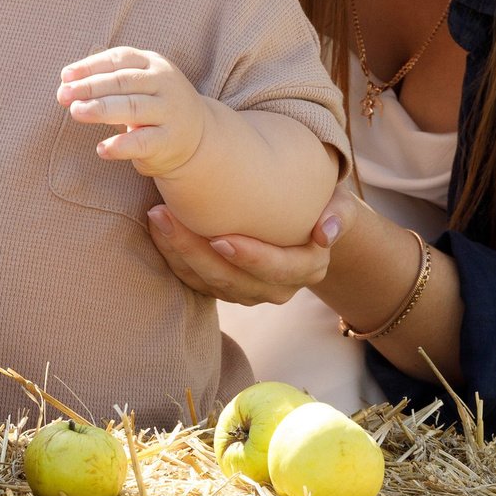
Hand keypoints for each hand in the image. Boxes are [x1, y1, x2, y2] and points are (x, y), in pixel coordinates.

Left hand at [56, 45, 209, 179]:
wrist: (199, 136)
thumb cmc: (154, 103)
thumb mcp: (138, 83)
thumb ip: (108, 78)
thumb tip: (67, 79)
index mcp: (154, 64)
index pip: (119, 59)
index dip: (90, 66)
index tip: (65, 77)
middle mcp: (164, 84)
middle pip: (123, 82)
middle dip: (90, 87)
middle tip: (63, 95)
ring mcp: (169, 112)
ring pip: (132, 108)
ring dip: (101, 109)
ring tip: (76, 112)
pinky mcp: (169, 141)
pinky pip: (143, 142)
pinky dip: (121, 145)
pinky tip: (101, 149)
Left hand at [144, 192, 350, 305]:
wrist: (304, 223)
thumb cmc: (319, 204)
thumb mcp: (338, 203)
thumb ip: (338, 214)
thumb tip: (326, 233)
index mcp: (307, 268)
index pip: (277, 269)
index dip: (249, 257)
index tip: (220, 237)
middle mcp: (277, 288)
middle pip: (233, 280)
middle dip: (196, 251)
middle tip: (166, 216)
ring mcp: (248, 292)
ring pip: (208, 284)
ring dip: (179, 254)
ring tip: (156, 218)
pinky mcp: (224, 289)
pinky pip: (195, 282)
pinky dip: (174, 259)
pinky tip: (157, 231)